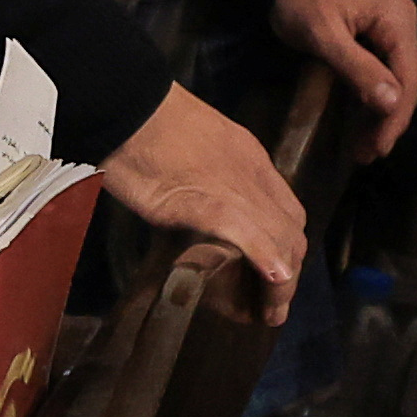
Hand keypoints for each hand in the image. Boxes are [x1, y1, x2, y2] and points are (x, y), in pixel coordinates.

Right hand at [91, 80, 306, 315]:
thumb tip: (197, 204)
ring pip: (280, 239)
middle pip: (291, 231)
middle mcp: (253, 174)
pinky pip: (249, 235)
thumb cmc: (145, 121)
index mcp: (249, 158)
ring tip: (268, 312)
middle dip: (289, 273)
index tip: (274, 273)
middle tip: (272, 306)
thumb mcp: (192, 147)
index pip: (287, 211)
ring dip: (281, 282)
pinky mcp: (209, 201)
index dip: (287, 246)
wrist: (125, 104)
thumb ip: (206, 178)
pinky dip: (265, 259)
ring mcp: (234, 187)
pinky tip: (271, 280)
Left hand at [269, 0, 416, 154]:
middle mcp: (403, 23)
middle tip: (368, 153)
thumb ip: (358, 68)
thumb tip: (393, 104)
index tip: (378, 148)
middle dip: (391, 120)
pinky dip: (376, 98)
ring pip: (400, 80)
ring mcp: (393, 28)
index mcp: (397, 20)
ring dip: (384, 113)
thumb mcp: (324, 36)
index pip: (409, 77)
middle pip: (409, 82)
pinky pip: (386, 71)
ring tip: (365, 147)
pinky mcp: (378, 35)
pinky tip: (363, 120)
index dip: (396, 117)